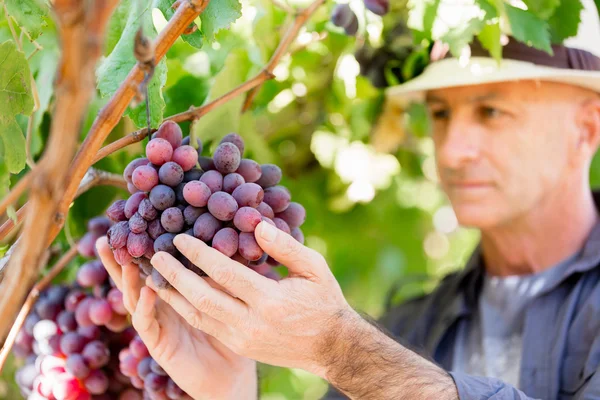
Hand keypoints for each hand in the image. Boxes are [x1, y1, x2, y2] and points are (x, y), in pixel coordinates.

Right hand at [96, 237, 257, 399]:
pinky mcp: (158, 344)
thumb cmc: (233, 331)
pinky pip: (147, 323)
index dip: (143, 247)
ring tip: (125, 257)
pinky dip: (145, 306)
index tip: (135, 222)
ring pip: (135, 298)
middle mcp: (161, 306)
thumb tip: (231, 238)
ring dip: (128, 278)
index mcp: (174, 292)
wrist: (232, 375)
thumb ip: (221, 272)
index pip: (154, 265)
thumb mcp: (228, 295)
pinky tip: (146, 290)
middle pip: (133, 279)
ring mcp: (157, 325)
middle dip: (118, 259)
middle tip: (107, 236)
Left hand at [148, 221, 356, 377]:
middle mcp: (252, 323)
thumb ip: (285, 247)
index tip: (180, 237)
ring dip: (172, 294)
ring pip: (198, 315)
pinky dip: (185, 308)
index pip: (225, 273)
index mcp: (271, 301)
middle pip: (203, 296)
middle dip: (175, 274)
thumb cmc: (324, 300)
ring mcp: (242, 338)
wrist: (331, 347)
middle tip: (155, 255)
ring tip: (153, 274)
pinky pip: (206, 325)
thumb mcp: (314, 268)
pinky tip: (173, 294)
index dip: (199, 254)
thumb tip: (256, 224)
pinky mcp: (240, 345)